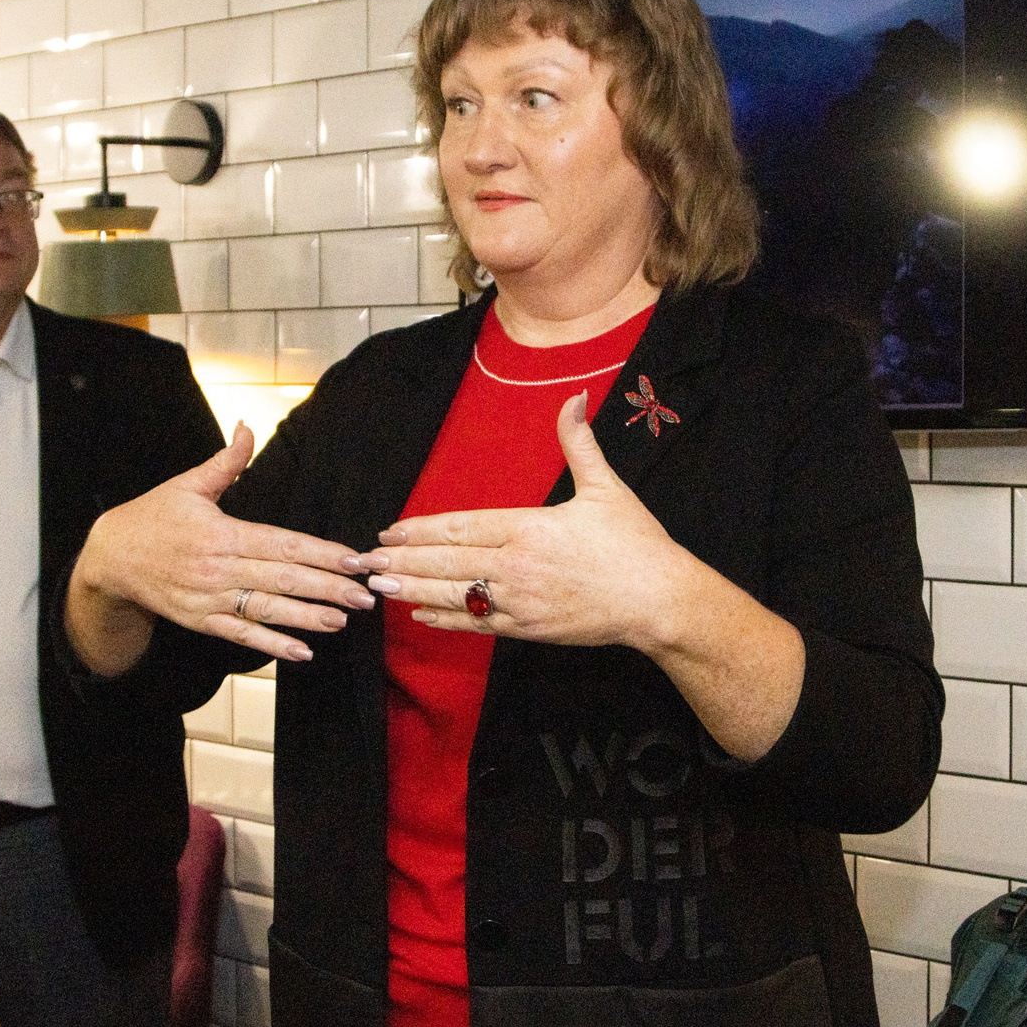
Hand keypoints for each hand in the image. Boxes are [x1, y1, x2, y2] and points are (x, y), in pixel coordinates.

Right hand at [74, 422, 378, 663]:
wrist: (108, 558)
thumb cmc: (152, 518)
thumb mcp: (187, 485)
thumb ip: (225, 463)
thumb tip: (247, 427)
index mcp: (221, 533)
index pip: (282, 544)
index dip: (321, 553)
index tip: (353, 558)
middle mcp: (218, 568)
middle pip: (282, 579)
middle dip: (327, 587)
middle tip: (365, 594)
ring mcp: (208, 598)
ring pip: (266, 609)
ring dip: (307, 617)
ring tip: (342, 619)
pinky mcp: (200, 621)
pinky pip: (240, 635)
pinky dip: (271, 645)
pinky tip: (301, 652)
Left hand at [366, 392, 688, 649]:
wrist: (660, 601)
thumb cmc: (636, 545)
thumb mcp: (607, 488)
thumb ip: (579, 443)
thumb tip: (575, 398)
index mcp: (530, 528)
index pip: (462, 527)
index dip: (421, 530)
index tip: (391, 529)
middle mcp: (517, 566)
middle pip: (448, 561)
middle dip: (403, 560)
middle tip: (365, 560)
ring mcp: (520, 601)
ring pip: (455, 595)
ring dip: (413, 590)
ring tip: (379, 586)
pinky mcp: (529, 629)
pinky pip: (477, 625)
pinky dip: (446, 620)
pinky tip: (419, 615)